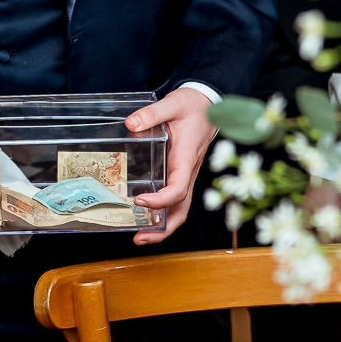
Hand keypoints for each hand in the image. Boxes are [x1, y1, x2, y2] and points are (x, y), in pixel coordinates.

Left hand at [125, 86, 215, 244]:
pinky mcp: (182, 173)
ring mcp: (186, 174)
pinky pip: (176, 198)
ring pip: (180, 208)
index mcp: (186, 159)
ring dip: (163, 226)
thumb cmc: (193, 105)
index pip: (178, 189)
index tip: (139, 200)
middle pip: (181, 210)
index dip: (160, 200)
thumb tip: (131, 124)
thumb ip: (152, 113)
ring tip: (140, 236)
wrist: (209, 103)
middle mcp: (188, 172)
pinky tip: (145, 214)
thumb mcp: (172, 104)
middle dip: (163, 230)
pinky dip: (163, 212)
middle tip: (139, 238)